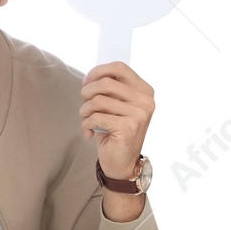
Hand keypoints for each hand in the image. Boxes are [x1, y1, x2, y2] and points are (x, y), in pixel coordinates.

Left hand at [80, 63, 153, 180]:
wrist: (121, 161)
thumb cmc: (114, 130)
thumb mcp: (115, 105)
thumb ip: (109, 90)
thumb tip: (91, 77)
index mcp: (144, 91)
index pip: (119, 67)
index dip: (97, 72)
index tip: (86, 82)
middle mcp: (146, 101)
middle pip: (105, 83)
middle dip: (86, 92)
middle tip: (84, 105)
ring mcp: (139, 114)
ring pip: (98, 100)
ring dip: (84, 111)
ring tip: (87, 120)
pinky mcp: (128, 127)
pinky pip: (96, 117)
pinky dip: (86, 124)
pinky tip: (90, 132)